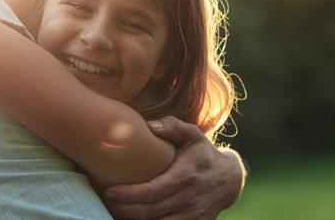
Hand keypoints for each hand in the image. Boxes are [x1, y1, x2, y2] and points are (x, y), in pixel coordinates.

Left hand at [103, 117, 244, 219]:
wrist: (229, 179)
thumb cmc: (203, 153)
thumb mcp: (193, 134)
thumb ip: (173, 126)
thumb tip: (150, 125)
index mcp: (186, 177)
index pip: (152, 192)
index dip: (128, 194)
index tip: (109, 191)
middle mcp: (189, 200)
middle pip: (149, 212)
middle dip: (123, 209)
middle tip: (105, 201)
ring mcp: (193, 216)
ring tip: (114, 210)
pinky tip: (132, 218)